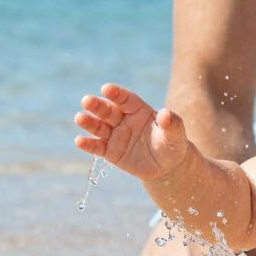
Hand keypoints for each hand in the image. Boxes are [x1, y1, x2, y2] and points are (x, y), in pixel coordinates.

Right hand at [74, 83, 189, 180]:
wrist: (167, 166)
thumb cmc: (172, 145)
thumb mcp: (176, 135)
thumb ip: (172, 123)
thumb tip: (166, 114)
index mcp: (139, 110)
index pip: (126, 99)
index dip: (116, 94)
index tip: (106, 88)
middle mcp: (124, 120)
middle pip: (108, 111)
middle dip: (97, 106)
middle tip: (86, 100)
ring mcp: (115, 135)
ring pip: (99, 127)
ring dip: (89, 122)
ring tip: (79, 117)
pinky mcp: (110, 151)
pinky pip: (97, 147)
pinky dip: (88, 145)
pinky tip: (79, 141)